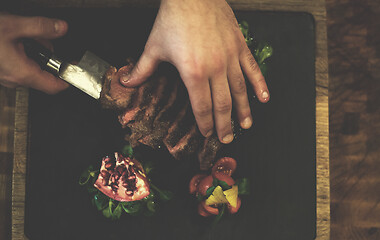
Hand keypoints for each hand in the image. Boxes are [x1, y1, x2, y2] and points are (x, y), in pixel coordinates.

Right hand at [0, 13, 68, 93]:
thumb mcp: (14, 26)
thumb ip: (41, 28)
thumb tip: (60, 28)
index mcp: (22, 73)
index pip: (54, 87)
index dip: (68, 79)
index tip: (75, 68)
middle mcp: (14, 79)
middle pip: (44, 75)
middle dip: (48, 56)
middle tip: (43, 38)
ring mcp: (6, 77)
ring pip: (31, 69)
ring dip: (34, 52)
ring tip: (24, 35)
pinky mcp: (1, 72)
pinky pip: (19, 66)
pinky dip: (23, 53)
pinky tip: (15, 40)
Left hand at [120, 0, 268, 143]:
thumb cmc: (173, 19)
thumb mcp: (154, 46)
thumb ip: (142, 69)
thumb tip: (126, 82)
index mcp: (193, 72)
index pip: (202, 106)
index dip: (205, 124)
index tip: (207, 134)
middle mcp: (215, 68)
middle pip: (223, 104)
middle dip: (224, 125)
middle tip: (227, 139)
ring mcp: (230, 57)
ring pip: (241, 91)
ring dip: (244, 111)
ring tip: (246, 125)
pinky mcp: (240, 46)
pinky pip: (253, 69)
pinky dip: (260, 85)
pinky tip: (264, 98)